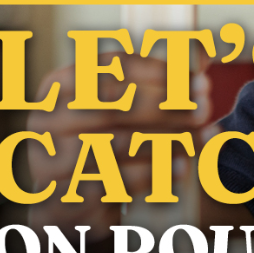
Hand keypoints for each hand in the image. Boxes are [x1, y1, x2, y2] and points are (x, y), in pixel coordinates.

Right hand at [27, 53, 210, 240]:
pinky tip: (182, 168)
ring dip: (166, 140)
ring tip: (201, 138)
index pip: (113, 69)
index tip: (201, 79)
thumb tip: (207, 53)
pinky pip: (111, 184)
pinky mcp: (58, 199)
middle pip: (113, 106)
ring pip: (114, 146)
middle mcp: (46, 119)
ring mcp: (47, 160)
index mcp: (61, 85)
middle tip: (205, 107)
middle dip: (166, 105)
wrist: (72, 200)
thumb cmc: (108, 138)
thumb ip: (163, 79)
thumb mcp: (128, 104)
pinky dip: (152, 175)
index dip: (161, 72)